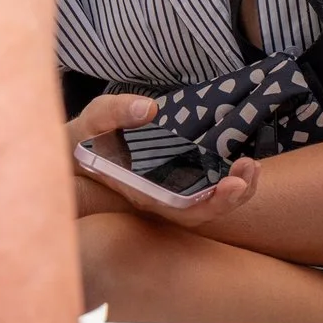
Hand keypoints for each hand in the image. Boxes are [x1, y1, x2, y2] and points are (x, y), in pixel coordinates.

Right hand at [66, 93, 259, 226]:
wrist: (69, 156)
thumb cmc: (81, 141)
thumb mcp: (92, 121)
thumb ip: (115, 113)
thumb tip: (149, 108)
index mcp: (137, 193)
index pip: (179, 210)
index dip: (210, 203)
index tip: (234, 184)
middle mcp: (154, 201)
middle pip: (199, 214)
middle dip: (232, 197)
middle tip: (251, 169)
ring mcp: (163, 196)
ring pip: (204, 206)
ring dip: (234, 191)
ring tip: (253, 166)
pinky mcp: (170, 185)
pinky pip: (201, 193)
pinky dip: (224, 182)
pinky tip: (240, 166)